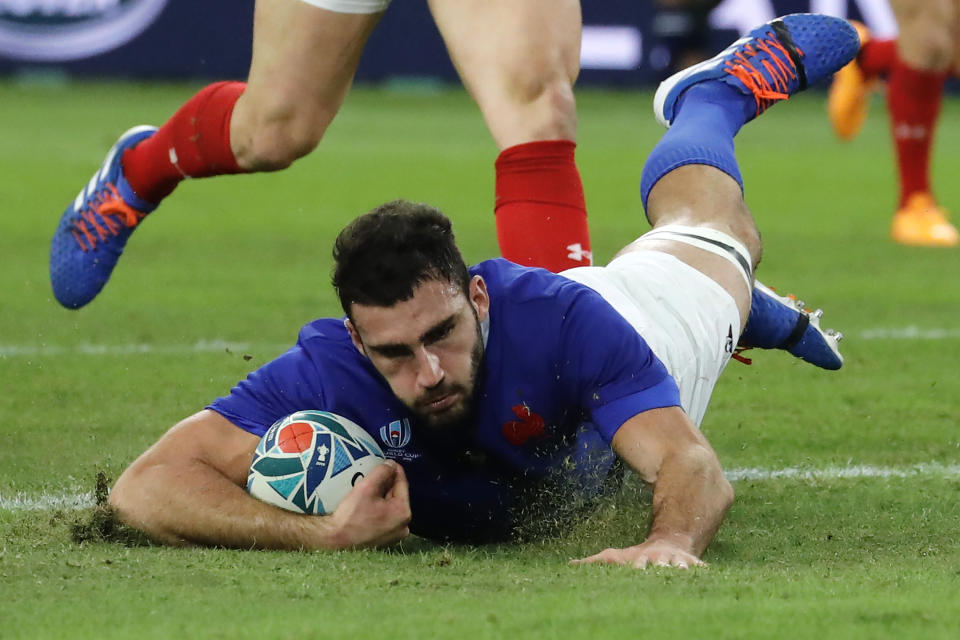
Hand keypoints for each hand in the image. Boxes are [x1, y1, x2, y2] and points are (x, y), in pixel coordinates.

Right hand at [328, 460, 410, 548]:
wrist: (334, 542)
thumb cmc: (351, 516)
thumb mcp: (366, 488)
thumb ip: (382, 472)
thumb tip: (391, 464)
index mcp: (403, 513)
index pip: (402, 483)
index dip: (394, 470)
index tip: (387, 461)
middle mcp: (404, 526)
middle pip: (397, 496)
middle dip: (387, 484)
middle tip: (376, 473)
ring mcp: (394, 536)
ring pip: (391, 507)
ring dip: (382, 496)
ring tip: (371, 486)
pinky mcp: (384, 541)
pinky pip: (385, 518)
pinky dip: (379, 509)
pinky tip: (368, 503)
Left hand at [570, 539, 704, 569]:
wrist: (667, 543)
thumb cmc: (638, 557)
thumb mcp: (615, 557)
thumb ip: (594, 562)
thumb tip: (568, 566)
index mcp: (642, 560)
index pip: (638, 564)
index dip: (637, 566)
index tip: (636, 568)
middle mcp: (660, 560)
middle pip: (660, 564)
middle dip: (661, 566)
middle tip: (661, 568)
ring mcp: (677, 562)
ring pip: (682, 565)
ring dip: (683, 568)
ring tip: (684, 571)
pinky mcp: (692, 564)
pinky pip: (701, 568)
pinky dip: (704, 571)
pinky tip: (708, 575)